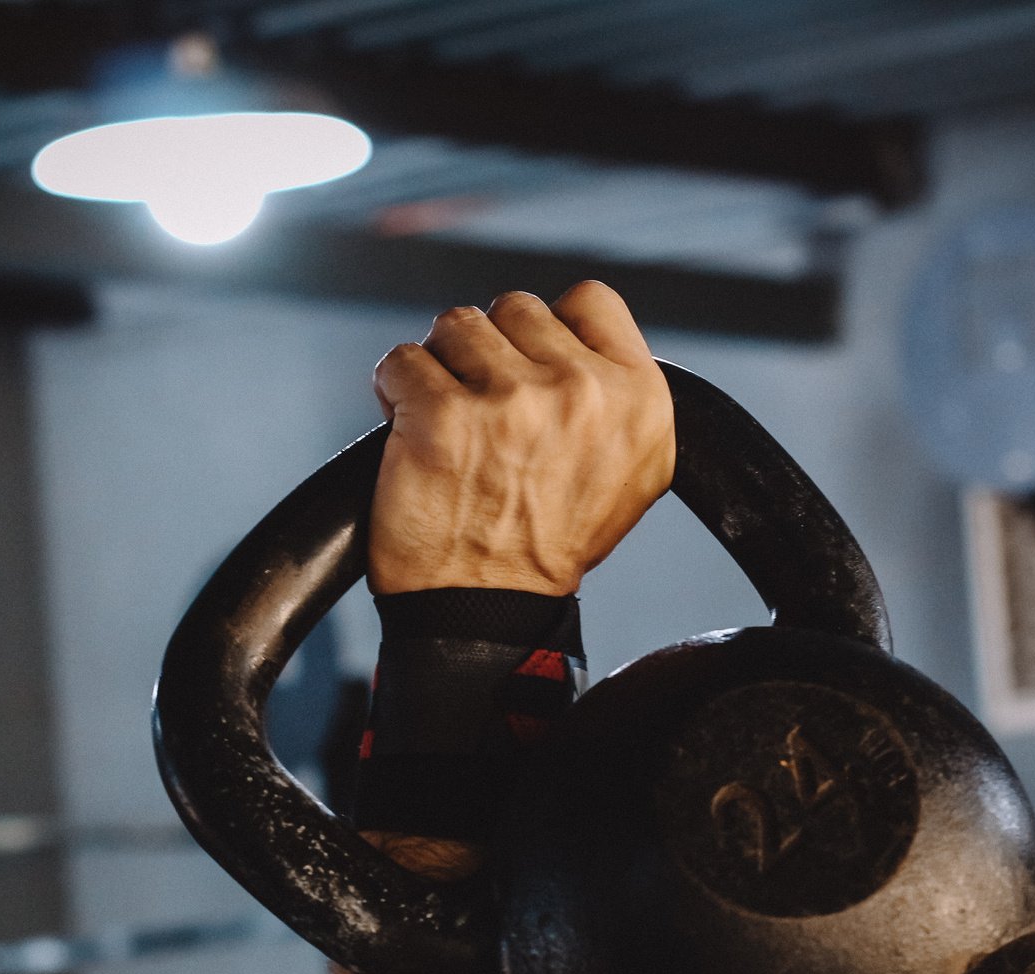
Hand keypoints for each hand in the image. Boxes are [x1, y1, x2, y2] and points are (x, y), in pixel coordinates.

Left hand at [368, 281, 674, 595]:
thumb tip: (580, 338)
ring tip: (450, 423)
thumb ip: (616, 395)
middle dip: (491, 353)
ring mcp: (511, 400)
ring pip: (457, 325)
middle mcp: (582, 393)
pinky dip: (396, 392)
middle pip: (516, 309)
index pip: (591, 300)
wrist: (486, 612)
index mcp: (638, 401)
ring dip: (442, 368)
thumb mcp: (629, 471)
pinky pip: (403, 361)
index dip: (550, 329)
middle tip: (486, 415)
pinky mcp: (442, 415)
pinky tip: (413, 433)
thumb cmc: (548, 546)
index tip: (530, 368)